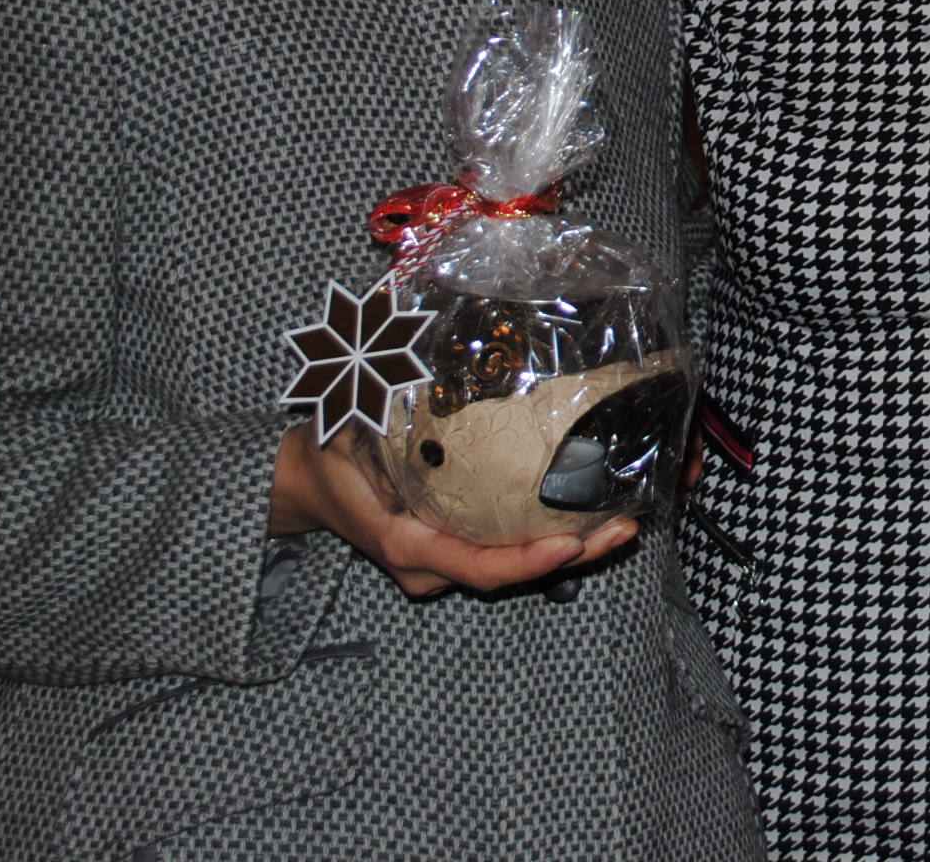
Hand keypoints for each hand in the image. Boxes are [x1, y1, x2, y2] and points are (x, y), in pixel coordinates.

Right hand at [269, 423, 637, 597]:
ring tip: (623, 521)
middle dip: (573, 555)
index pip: (478, 566)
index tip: (570, 544)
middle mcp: (429, 566)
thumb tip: (425, 358)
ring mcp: (442, 565)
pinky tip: (588, 513)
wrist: (304, 486)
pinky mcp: (453, 551)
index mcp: (407, 543)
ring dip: (569, 548)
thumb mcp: (350, 428)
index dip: (527, 561)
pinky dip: (546, 537)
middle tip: (625, 528)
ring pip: (512, 566)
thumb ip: (386, 403)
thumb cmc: (328, 455)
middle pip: (509, 572)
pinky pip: (504, 551)